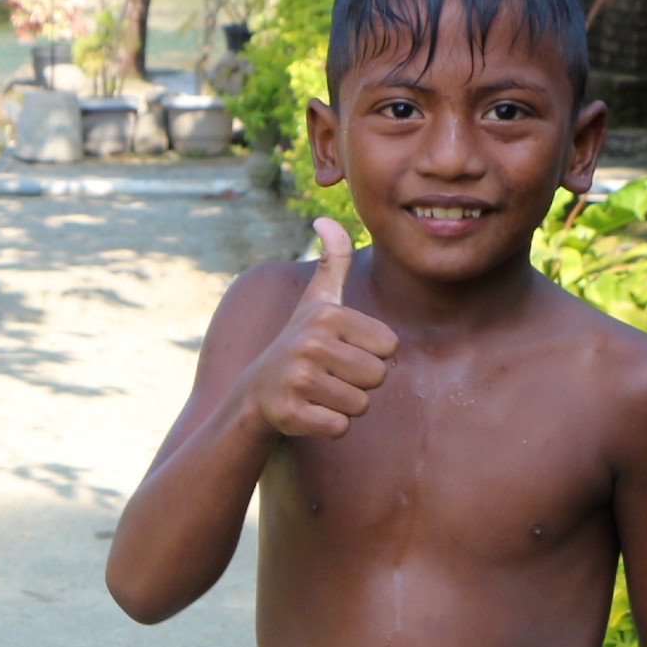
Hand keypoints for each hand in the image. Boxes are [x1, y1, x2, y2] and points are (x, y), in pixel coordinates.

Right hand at [233, 218, 399, 440]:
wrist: (255, 393)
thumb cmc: (298, 344)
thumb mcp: (316, 301)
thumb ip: (333, 261)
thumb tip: (325, 218)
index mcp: (327, 316)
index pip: (390, 348)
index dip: (370, 355)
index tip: (340, 352)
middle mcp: (311, 344)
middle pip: (378, 377)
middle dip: (359, 383)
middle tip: (328, 376)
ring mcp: (298, 380)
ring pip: (361, 405)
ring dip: (344, 405)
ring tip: (318, 392)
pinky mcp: (290, 414)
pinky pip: (340, 428)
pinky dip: (328, 426)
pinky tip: (308, 411)